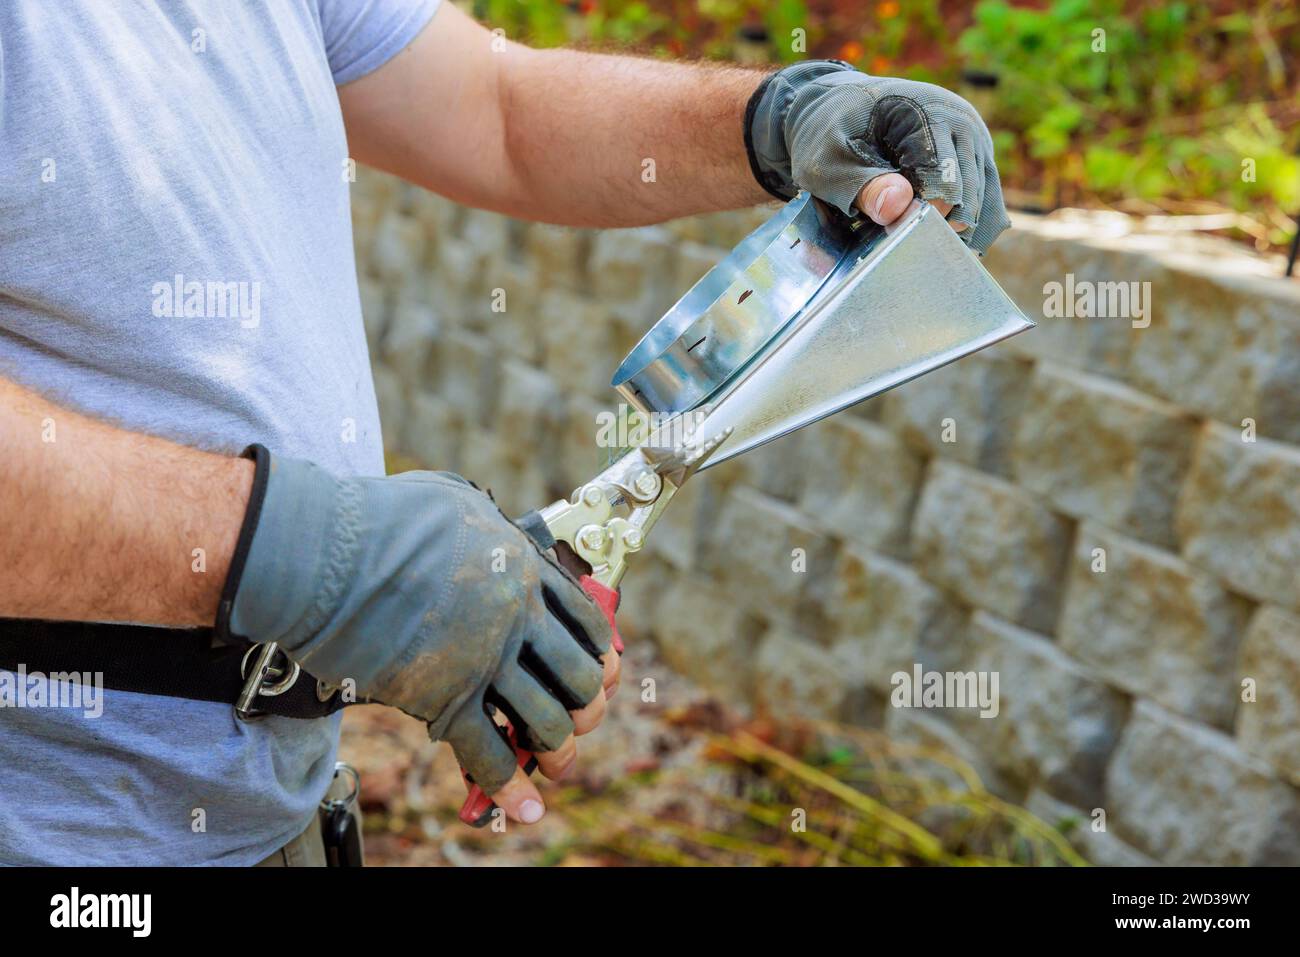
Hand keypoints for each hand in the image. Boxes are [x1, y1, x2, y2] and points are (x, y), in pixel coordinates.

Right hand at [221, 449, 618, 824]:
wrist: (327, 551)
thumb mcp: (455, 501)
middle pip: (579, 677)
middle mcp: (516, 617)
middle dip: (587, 708)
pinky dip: (509, 788)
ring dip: (559, 752)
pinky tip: (520, 808)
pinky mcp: (445, 698)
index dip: (601, 656)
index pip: (587, 622)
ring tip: (558, 765)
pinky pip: (489, 754)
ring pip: (546, 721)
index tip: (603, 674)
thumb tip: (489, 532)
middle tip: (580, 723)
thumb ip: (485, 527)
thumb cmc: (380, 519)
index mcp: (523, 568)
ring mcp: (484, 660)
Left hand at [745, 60, 1010, 252]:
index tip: (888, 224)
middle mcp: (961, 122)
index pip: (943, 181)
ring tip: (912, 229)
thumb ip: (863, 186)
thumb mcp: (830, 164)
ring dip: (951, 226)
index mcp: (928, 113)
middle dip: (936, 223)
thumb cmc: (829, 137)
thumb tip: (900, 204)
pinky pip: (988, 203)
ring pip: (984, 203)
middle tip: (897, 228)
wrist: (836, 112)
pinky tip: (936, 236)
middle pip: (969, 195)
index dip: (918, 214)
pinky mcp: (978, 159)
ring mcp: (975, 141)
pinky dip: (966, 225)